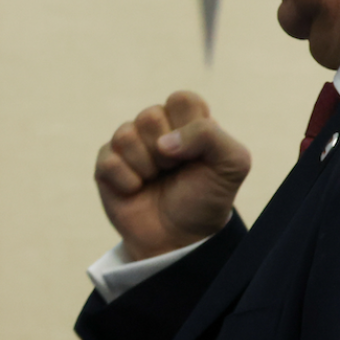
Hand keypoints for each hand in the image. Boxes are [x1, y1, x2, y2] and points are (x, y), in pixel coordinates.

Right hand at [94, 91, 250, 260]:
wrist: (180, 239)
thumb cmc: (206, 200)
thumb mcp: (231, 164)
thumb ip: (210, 136)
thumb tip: (163, 142)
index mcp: (187, 121)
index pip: (181, 99)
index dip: (188, 127)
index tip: (196, 154)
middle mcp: (157, 128)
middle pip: (149, 115)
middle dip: (165, 151)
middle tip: (174, 170)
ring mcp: (129, 146)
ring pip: (125, 135)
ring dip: (145, 166)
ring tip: (155, 181)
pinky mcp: (107, 165)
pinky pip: (108, 160)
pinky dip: (127, 181)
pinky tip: (136, 190)